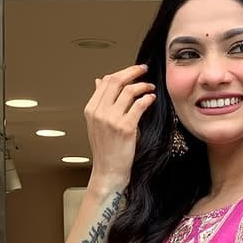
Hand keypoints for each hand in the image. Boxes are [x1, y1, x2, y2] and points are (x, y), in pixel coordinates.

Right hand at [84, 64, 156, 188]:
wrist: (108, 172)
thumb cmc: (105, 151)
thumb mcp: (96, 124)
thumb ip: (100, 102)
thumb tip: (100, 81)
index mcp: (91, 109)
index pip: (106, 82)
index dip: (122, 73)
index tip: (133, 71)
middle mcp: (99, 112)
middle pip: (116, 81)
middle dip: (132, 72)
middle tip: (143, 70)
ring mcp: (112, 120)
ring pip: (128, 91)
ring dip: (142, 86)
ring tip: (150, 87)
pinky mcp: (125, 128)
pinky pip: (138, 105)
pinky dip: (147, 99)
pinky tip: (151, 99)